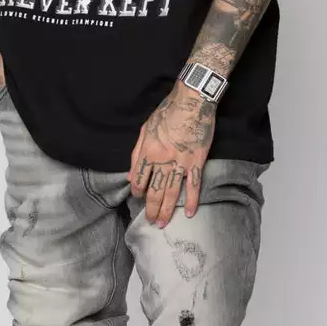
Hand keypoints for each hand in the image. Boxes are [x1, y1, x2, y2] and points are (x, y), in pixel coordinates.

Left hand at [129, 83, 214, 226]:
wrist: (192, 101)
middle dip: (151, 209)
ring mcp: (180, 163)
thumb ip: (137, 152)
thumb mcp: (145, 128)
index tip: (139, 197)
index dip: (137, 191)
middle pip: (154, 191)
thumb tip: (130, 174)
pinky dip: (192, 200)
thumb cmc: (167, 112)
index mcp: (147, 152)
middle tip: (150, 221)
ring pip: (171, 192)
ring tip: (163, 224)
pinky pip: (194, 185)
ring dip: (166, 210)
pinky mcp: (196, 162)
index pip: (138, 179)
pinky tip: (190, 213)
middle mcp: (162, 161)